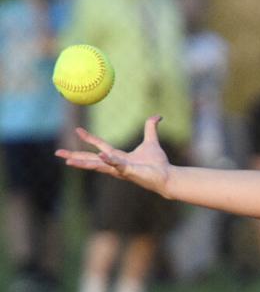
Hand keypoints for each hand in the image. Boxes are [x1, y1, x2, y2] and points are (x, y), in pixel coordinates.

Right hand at [56, 115, 171, 195]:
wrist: (168, 176)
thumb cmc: (159, 163)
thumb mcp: (151, 141)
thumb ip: (151, 128)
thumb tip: (157, 116)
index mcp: (119, 157)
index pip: (100, 146)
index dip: (89, 138)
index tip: (77, 130)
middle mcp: (116, 164)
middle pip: (91, 159)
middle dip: (75, 157)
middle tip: (58, 154)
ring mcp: (121, 169)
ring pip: (98, 165)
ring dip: (84, 162)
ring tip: (68, 161)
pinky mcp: (129, 172)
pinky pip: (117, 165)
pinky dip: (109, 161)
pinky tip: (100, 156)